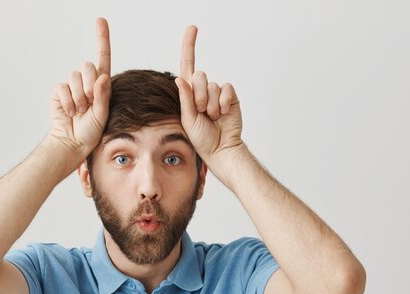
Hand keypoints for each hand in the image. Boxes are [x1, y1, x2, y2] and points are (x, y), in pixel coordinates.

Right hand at [48, 17, 111, 154]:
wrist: (72, 143)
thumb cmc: (91, 132)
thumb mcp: (102, 116)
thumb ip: (103, 96)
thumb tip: (102, 77)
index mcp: (101, 85)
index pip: (103, 58)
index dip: (101, 38)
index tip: (100, 20)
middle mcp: (86, 83)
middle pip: (88, 66)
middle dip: (89, 86)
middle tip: (88, 105)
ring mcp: (71, 86)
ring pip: (75, 76)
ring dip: (78, 97)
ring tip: (79, 111)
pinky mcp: (59, 92)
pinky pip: (63, 88)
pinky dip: (67, 102)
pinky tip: (69, 113)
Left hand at [175, 26, 244, 163]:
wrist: (221, 149)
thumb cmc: (201, 138)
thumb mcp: (187, 120)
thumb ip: (184, 99)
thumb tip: (179, 79)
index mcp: (189, 94)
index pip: (188, 66)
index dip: (189, 46)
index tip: (192, 28)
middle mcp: (203, 90)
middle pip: (199, 76)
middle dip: (198, 96)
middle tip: (202, 112)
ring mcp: (217, 93)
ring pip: (212, 84)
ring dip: (211, 103)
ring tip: (213, 117)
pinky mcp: (230, 96)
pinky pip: (226, 88)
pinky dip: (223, 101)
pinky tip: (223, 113)